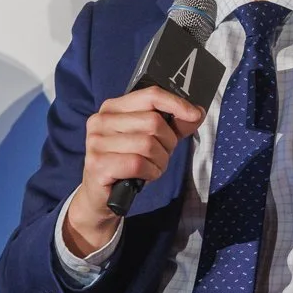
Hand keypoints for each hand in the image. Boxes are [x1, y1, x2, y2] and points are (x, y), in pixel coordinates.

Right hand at [64, 86, 205, 257]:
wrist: (101, 197)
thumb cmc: (127, 164)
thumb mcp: (152, 140)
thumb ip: (174, 125)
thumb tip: (196, 113)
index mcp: (113, 108)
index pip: (150, 95)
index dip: (176, 104)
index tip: (194, 114)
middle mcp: (101, 120)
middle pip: (153, 122)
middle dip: (167, 143)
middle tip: (161, 155)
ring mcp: (96, 142)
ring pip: (147, 144)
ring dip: (160, 161)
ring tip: (152, 167)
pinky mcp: (98, 164)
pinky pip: (137, 163)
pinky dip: (150, 172)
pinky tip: (145, 176)